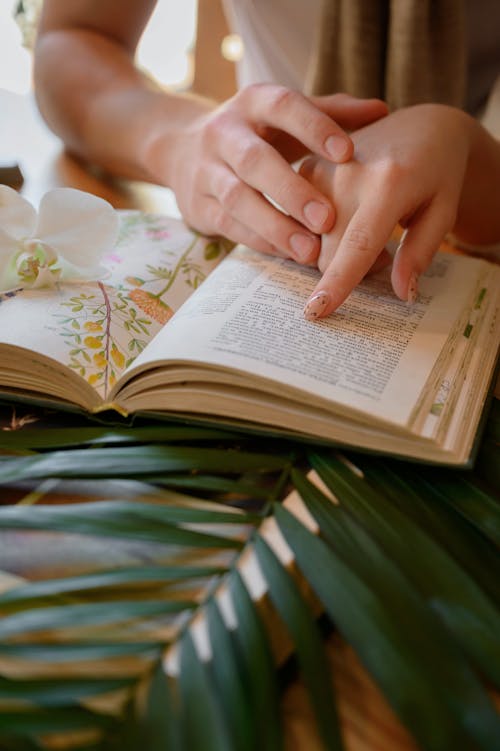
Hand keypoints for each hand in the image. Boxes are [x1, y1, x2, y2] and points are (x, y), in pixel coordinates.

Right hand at [151, 87, 386, 262]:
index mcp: (253, 103)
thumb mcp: (286, 118)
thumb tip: (382, 110)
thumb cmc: (255, 134)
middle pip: (254, 161)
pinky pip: (229, 226)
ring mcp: (206, 171)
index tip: (348, 153)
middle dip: (291, 191)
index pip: (283, 107)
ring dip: (275, 226)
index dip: (314, 128)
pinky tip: (289, 256)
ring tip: (310, 251)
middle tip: (327, 219)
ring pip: (237, 199)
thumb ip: (331, 113)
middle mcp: (224, 133)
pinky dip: (260, 241)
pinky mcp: (198, 206)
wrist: (181, 149)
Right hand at [300, 104, 479, 318]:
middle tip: (385, 255)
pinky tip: (347, 216)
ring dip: (337, 249)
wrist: (421, 129)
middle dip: (351, 269)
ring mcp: (323, 168)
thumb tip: (402, 294)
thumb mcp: (442, 212)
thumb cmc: (437, 174)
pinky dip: (324, 231)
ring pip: (314, 241)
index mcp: (389, 183)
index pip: (358, 245)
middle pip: (329, 253)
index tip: (317, 311)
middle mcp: (348, 173)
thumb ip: (421, 253)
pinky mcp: (308, 168)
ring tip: (368, 229)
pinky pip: (304, 223)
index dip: (338, 282)